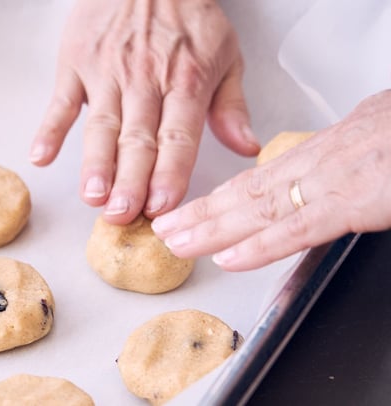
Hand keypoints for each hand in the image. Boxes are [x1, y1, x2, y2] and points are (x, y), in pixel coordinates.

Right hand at [29, 0, 259, 224]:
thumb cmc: (186, 13)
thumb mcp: (225, 52)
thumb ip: (231, 105)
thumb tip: (247, 148)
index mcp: (186, 81)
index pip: (178, 136)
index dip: (170, 173)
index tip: (163, 206)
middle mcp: (145, 80)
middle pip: (137, 139)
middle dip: (130, 180)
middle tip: (122, 215)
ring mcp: (108, 72)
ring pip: (101, 125)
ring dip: (95, 162)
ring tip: (93, 195)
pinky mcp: (77, 63)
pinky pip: (61, 101)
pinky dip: (49, 128)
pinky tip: (40, 156)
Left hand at [152, 89, 390, 270]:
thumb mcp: (379, 129)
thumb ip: (347, 152)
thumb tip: (331, 163)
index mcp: (328, 146)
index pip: (261, 175)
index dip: (222, 195)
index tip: (191, 209)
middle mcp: (322, 159)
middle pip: (248, 190)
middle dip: (202, 212)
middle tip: (164, 228)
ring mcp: (336, 179)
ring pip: (259, 207)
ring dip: (213, 228)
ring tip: (176, 241)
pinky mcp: (356, 200)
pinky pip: (298, 227)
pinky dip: (259, 245)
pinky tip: (226, 257)